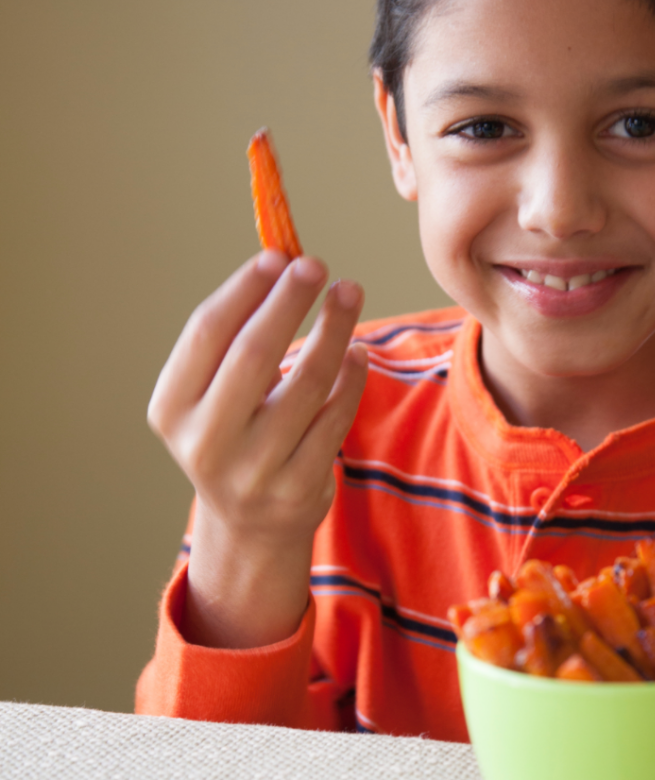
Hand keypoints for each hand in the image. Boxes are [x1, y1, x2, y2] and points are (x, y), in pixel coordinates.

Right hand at [147, 250, 367, 647]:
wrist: (250, 525)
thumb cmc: (236, 432)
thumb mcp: (213, 395)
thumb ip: (237, 338)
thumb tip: (284, 263)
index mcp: (171, 409)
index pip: (206, 333)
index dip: (245, 289)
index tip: (278, 255)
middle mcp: (204, 442)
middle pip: (253, 352)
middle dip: (289, 301)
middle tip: (318, 266)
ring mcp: (253, 470)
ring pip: (306, 382)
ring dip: (334, 329)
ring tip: (349, 292)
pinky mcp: (299, 488)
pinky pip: (336, 416)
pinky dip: (352, 376)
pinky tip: (357, 350)